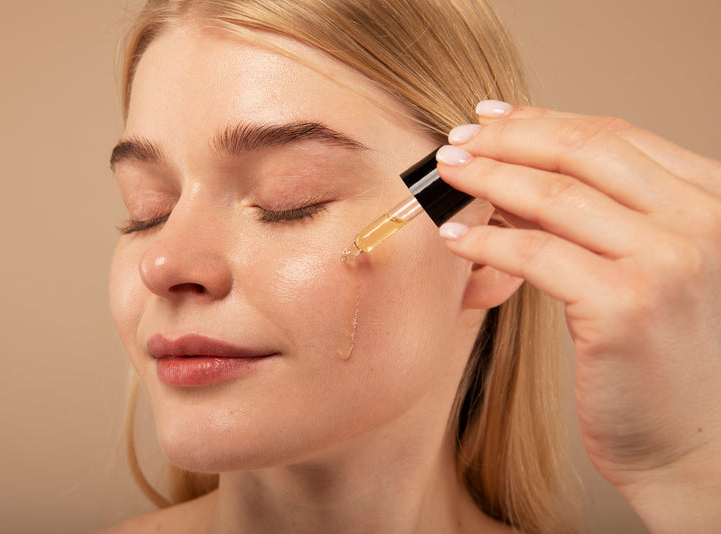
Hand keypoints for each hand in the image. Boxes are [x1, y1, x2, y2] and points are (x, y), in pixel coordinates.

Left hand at [436, 101, 720, 531]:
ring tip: (449, 173)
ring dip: (491, 178)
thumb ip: (603, 222)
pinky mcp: (627, 307)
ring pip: (558, 197)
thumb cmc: (662, 361)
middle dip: (510, 139)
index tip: (494, 116)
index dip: (546, 120)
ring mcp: (668, 263)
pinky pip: (537, 255)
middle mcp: (701, 224)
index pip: (618, 138)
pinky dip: (487, 240)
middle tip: (458, 139)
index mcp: (711, 204)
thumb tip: (516, 179)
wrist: (696, 445)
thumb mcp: (647, 271)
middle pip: (586, 152)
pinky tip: (454, 235)